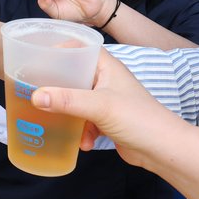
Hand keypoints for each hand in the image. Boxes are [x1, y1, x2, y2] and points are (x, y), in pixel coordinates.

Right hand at [29, 51, 187, 168]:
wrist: (163, 150)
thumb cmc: (139, 119)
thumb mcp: (100, 107)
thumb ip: (67, 100)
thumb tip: (35, 96)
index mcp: (107, 67)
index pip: (79, 48)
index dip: (59, 50)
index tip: (36, 59)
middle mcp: (106, 80)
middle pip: (73, 76)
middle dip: (55, 86)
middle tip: (34, 91)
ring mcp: (106, 101)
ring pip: (76, 101)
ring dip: (68, 114)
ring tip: (56, 122)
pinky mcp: (107, 120)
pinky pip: (84, 121)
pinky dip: (81, 131)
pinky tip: (83, 143)